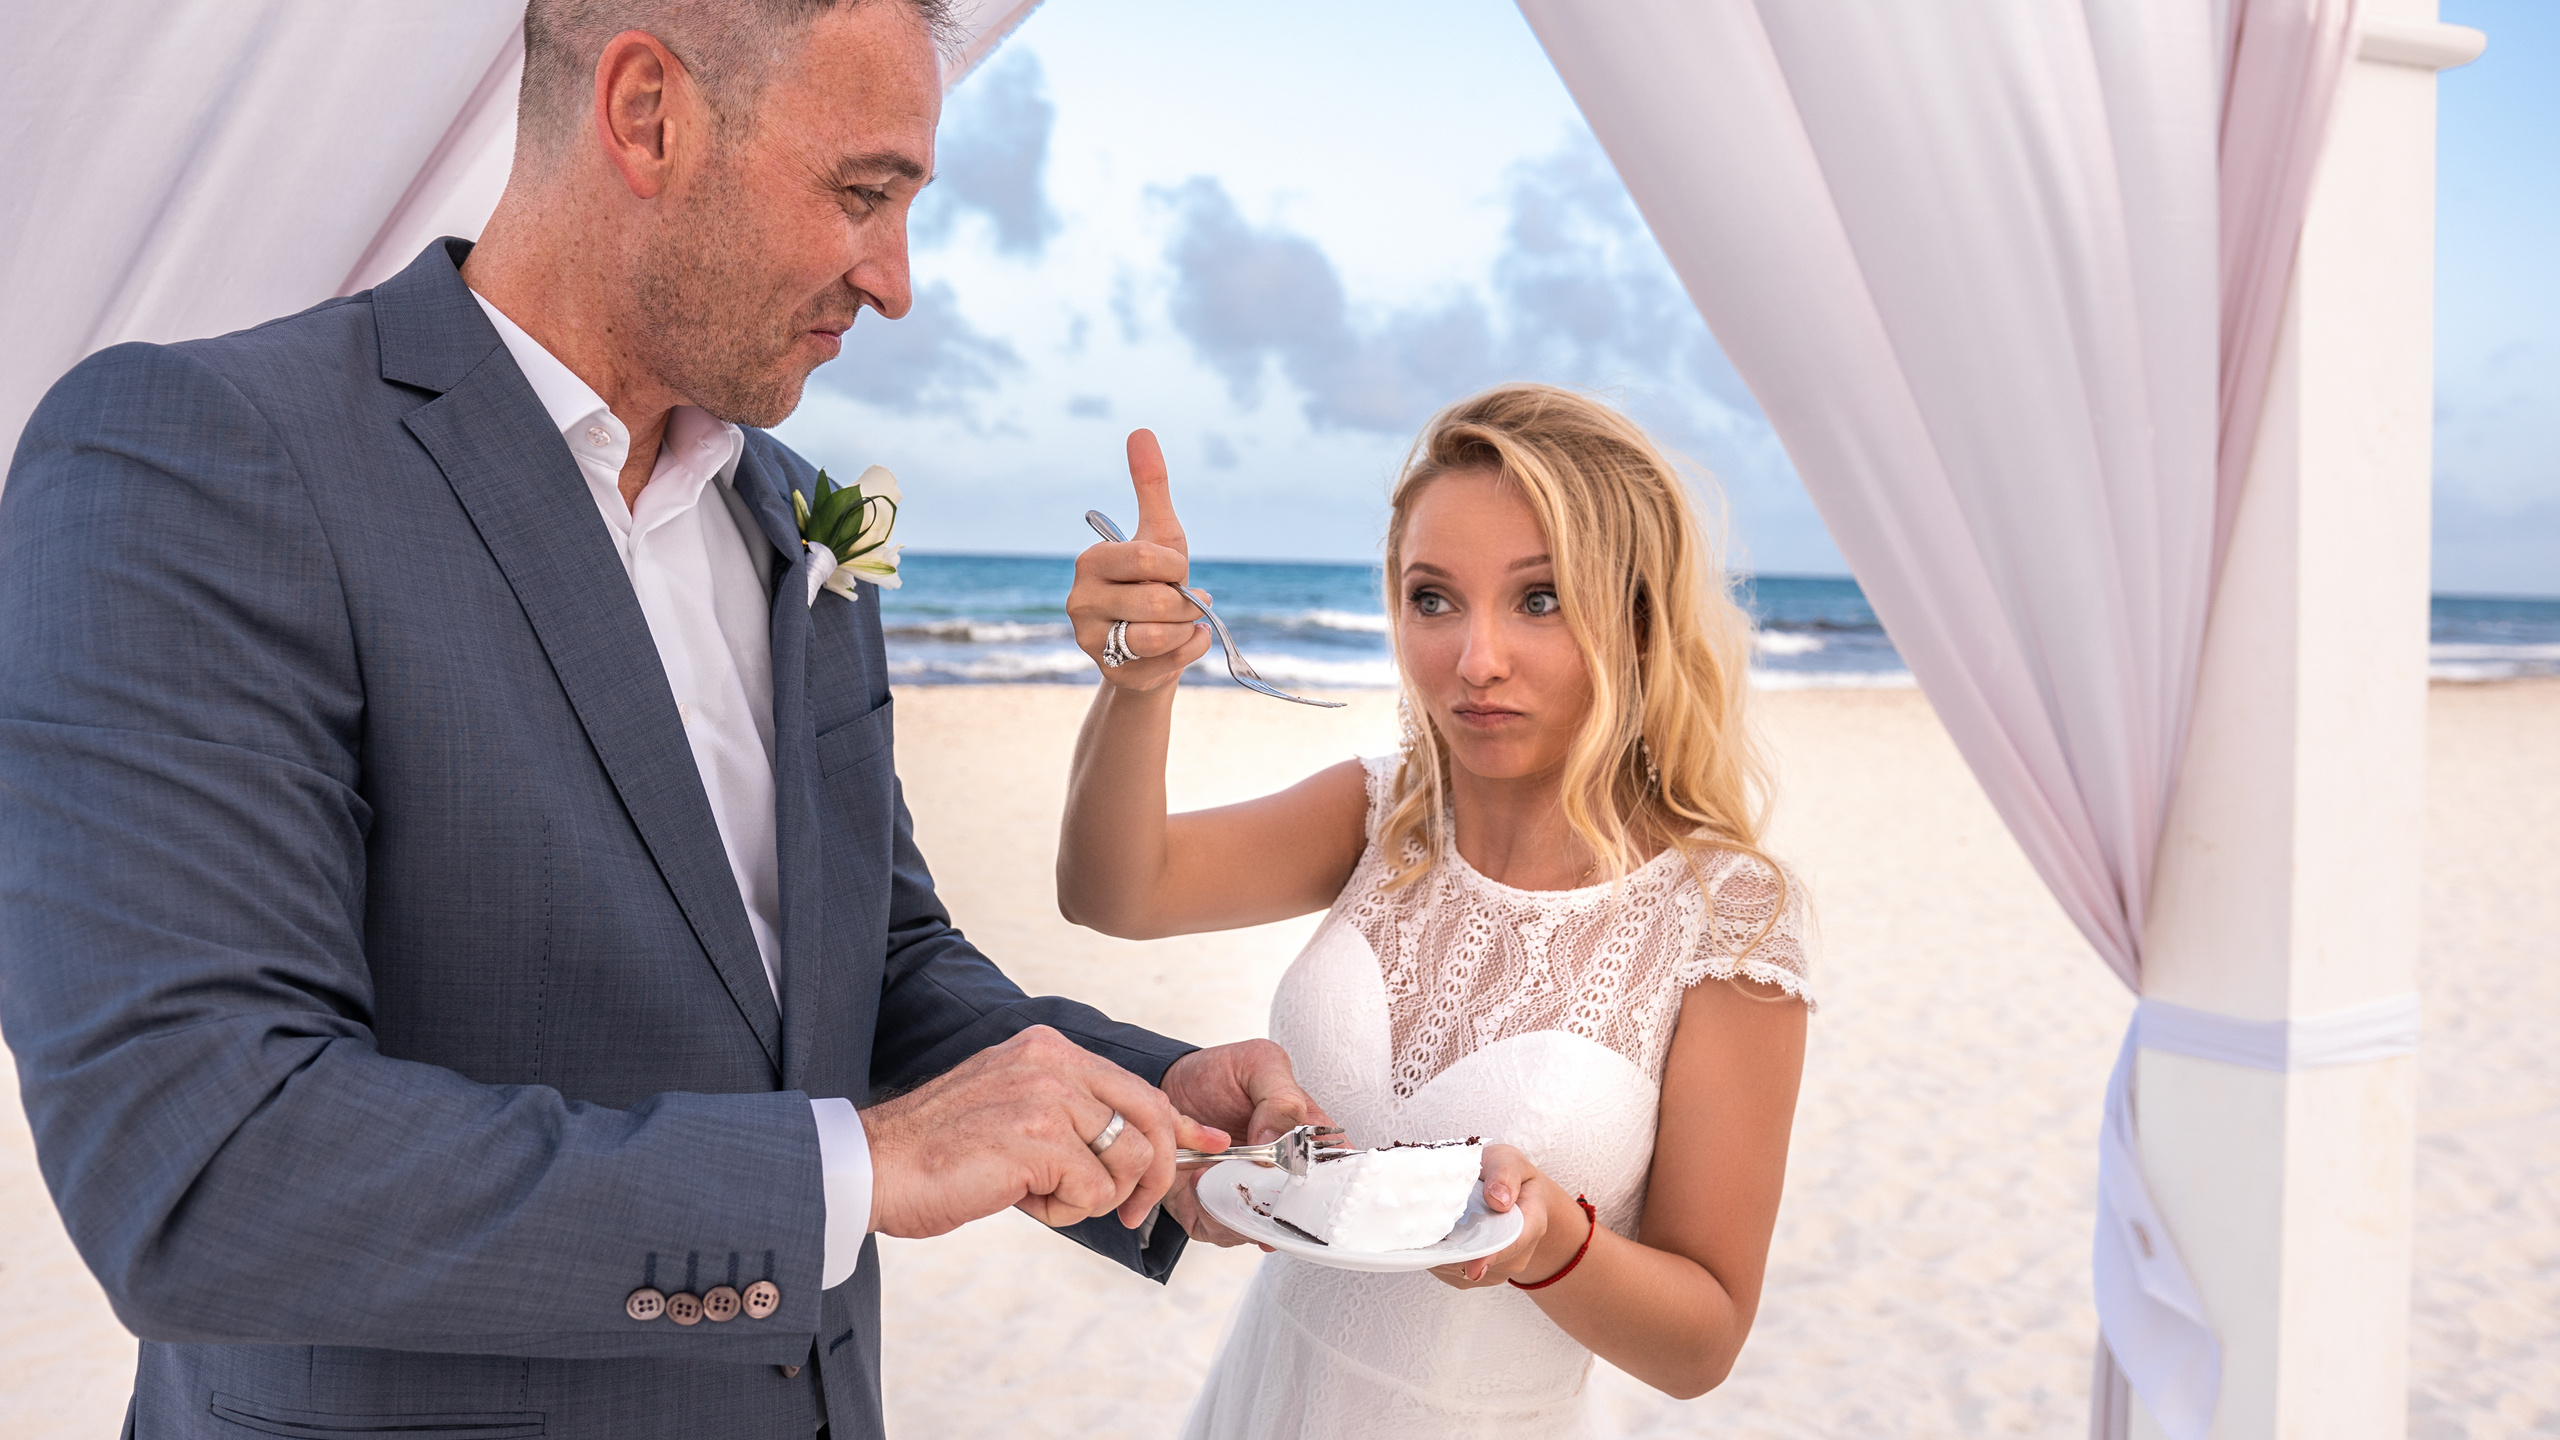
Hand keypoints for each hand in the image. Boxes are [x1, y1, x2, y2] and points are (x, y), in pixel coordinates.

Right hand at [862, 1025, 1229, 1237]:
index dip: (1178, 1122)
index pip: (1136, 1083)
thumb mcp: (1011, 1107)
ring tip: (1042, 1196)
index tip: (1207, 1143)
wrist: (874, 1165)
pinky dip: (1065, 1212)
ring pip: (1126, 1159)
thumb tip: (1130, 1145)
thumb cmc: (937, 1150)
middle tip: (1130, 1210)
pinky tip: (1022, 1200)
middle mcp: (1052, 1062)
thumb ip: (1067, 1112)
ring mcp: (1047, 1098)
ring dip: (1094, 1197)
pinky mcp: (1039, 1141)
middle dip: (1153, 1173)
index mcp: (1047, 1048)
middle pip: (1150, 1117)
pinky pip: (1093, 1191)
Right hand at [1065, 429, 1217, 690]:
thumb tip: (1141, 431)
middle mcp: (1079, 602)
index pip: (1146, 560)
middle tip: (1187, 601)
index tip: (1175, 572)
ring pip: (1156, 637)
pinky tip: (1183, 642)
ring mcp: (1091, 642)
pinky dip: (1189, 650)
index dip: (1176, 568)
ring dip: (1185, 628)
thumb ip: (1150, 485)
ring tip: (1183, 623)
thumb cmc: (1156, 583)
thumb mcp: (1159, 534)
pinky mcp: (1112, 674)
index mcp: (1090, 562)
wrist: (1155, 644)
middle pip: (1154, 601)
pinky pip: (1166, 665)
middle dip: (1185, 602)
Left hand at [1158, 1039, 1335, 1247]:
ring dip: (1240, 1206)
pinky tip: (1199, 1180)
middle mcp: (1282, 1177)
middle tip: (1256, 1175)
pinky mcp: (1215, 1213)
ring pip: (1262, 1228)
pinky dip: (1210, 1211)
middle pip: (1302, 1212)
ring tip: (1215, 1169)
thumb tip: (1278, 1143)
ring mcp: (1250, 1197)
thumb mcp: (1259, 1063)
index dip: (1335, 1185)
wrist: (1166, 1087)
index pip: (1338, 1174)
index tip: (1310, 1178)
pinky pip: (1221, 1230)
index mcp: (1306, 1141)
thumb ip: (1281, 1097)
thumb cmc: (1218, 1075)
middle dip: (1282, 1205)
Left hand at [1430, 1145, 1589, 1289]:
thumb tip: (1497, 1199)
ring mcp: (1497, 1268)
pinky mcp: (1477, 1274)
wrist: (1515, 1195)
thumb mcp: (1510, 1161)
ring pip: (1464, 1271)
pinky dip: (1438, 1258)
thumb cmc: (1509, 1176)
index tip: (1472, 1265)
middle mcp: (1517, 1253)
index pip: (1513, 1243)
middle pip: (1483, 1262)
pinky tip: (1430, 1237)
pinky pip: (1453, 1273)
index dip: (1491, 1255)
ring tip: (1426, 1228)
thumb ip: (1505, 1174)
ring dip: (1442, 1254)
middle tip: (1423, 1232)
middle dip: (1454, 1251)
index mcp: (1531, 1223)